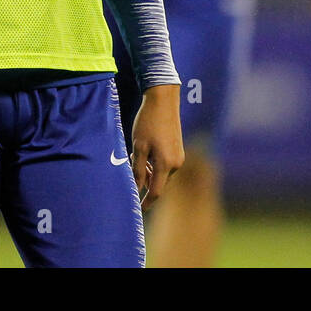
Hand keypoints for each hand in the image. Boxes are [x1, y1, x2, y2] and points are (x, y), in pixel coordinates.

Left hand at [130, 83, 182, 210]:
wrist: (163, 100)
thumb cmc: (148, 123)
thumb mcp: (139, 147)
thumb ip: (138, 170)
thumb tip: (136, 188)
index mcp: (166, 164)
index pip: (156, 192)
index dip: (146, 202)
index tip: (137, 210)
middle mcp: (176, 163)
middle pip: (159, 183)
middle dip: (145, 183)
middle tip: (131, 172)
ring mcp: (179, 157)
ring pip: (162, 174)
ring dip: (149, 173)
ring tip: (136, 157)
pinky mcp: (178, 150)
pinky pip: (166, 165)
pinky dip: (155, 165)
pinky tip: (146, 153)